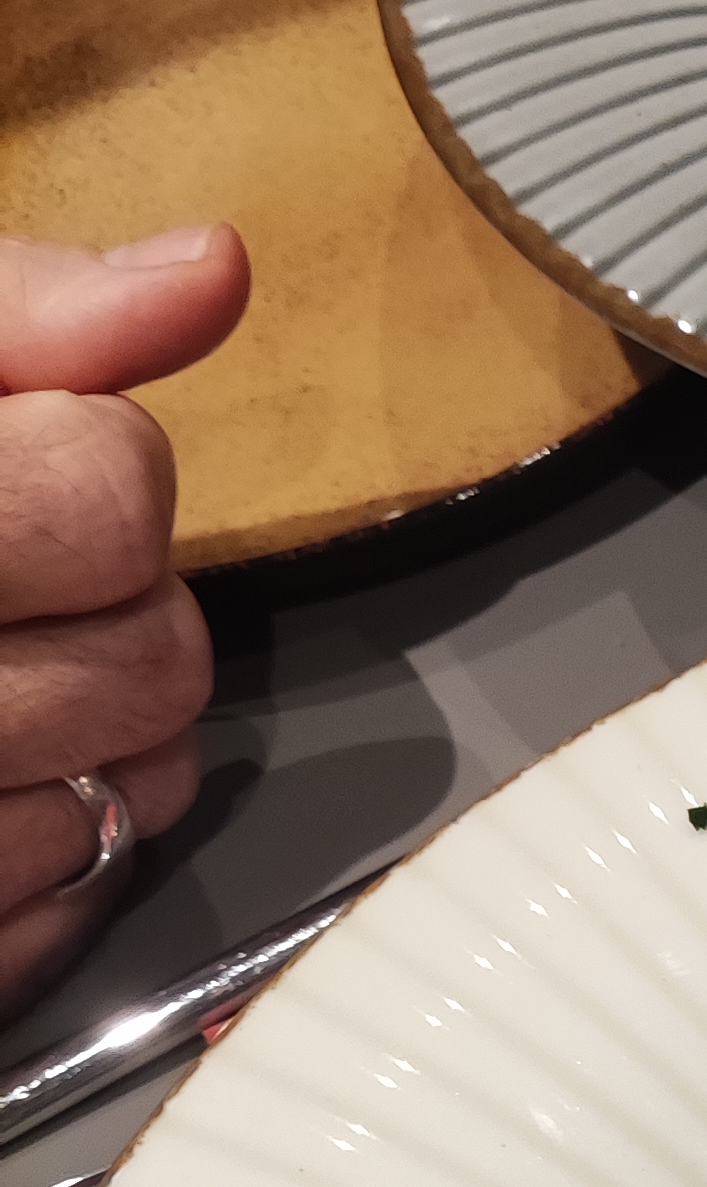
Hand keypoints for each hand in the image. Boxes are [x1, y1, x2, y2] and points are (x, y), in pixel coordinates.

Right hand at [0, 229, 243, 1027]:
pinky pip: (64, 913)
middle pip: (155, 657)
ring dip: (88, 735)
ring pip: (131, 794)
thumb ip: (8, 312)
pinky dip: (38, 856)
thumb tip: (207, 273)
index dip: (89, 456)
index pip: (111, 489)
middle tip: (8, 579)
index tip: (15, 454)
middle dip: (116, 604)